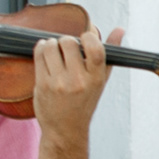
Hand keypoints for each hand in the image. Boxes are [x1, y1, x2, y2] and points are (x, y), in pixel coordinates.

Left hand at [31, 25, 122, 141]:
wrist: (65, 129)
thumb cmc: (85, 101)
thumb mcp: (101, 80)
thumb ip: (110, 54)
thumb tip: (120, 30)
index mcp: (96, 78)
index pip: (95, 48)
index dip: (89, 36)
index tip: (85, 37)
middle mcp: (78, 80)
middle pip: (69, 42)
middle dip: (66, 40)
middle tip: (66, 47)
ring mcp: (59, 83)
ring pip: (51, 46)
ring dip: (51, 44)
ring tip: (54, 51)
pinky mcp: (42, 84)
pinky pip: (39, 55)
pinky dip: (41, 49)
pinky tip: (46, 54)